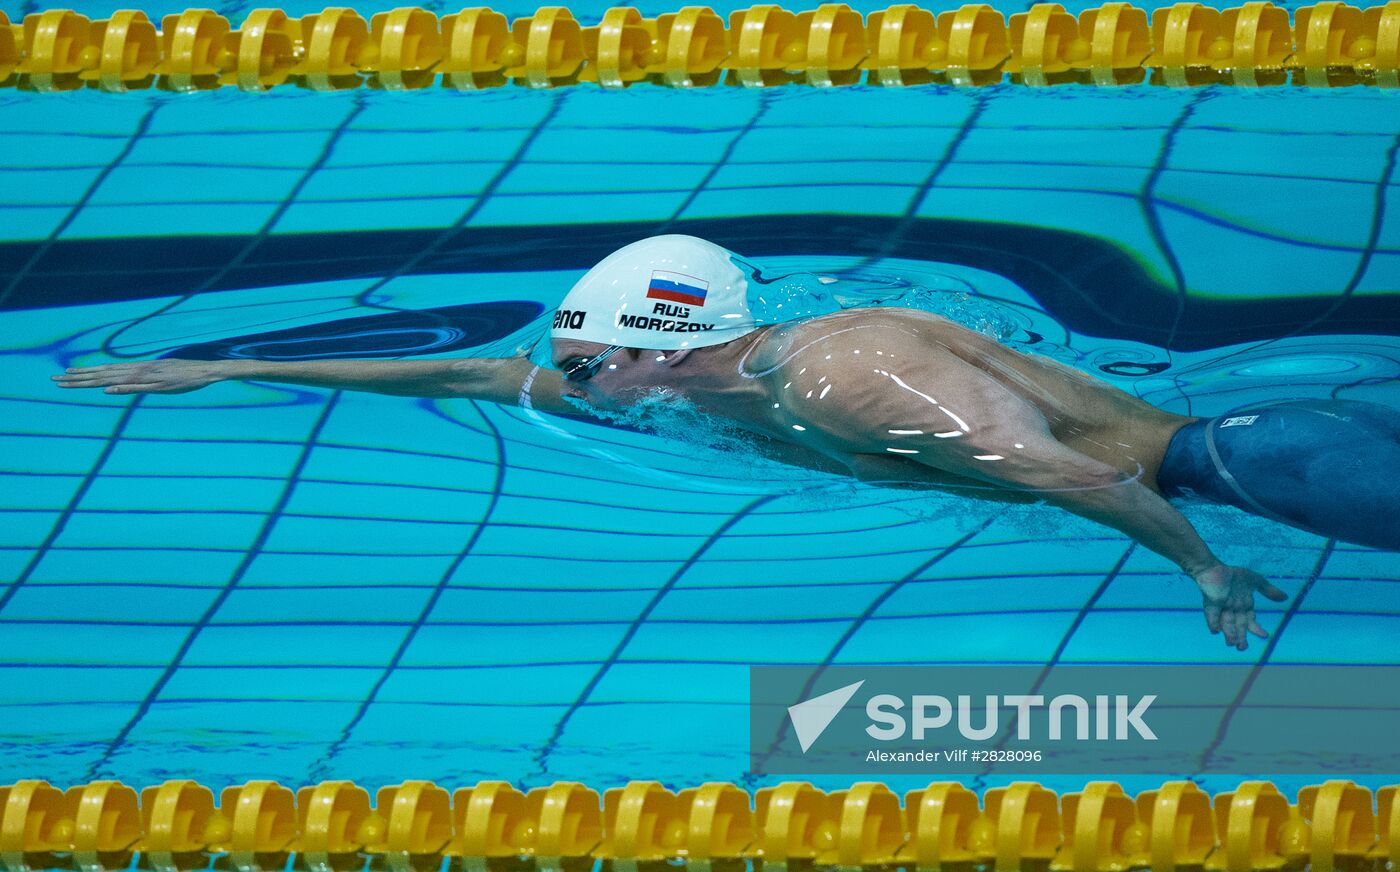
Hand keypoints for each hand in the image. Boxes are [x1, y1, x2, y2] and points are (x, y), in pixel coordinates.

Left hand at [52, 359, 226, 394]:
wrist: (206, 370)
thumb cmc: (185, 373)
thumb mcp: (159, 374)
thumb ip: (142, 378)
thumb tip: (129, 381)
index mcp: (138, 368)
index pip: (105, 370)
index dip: (84, 373)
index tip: (65, 374)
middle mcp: (138, 370)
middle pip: (103, 374)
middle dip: (78, 377)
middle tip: (55, 379)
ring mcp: (148, 378)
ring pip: (114, 379)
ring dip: (91, 381)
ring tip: (70, 382)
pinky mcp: (159, 387)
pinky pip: (138, 388)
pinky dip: (122, 388)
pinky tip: (107, 390)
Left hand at [1193, 563, 1288, 650]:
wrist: (1214, 567)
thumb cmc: (1233, 575)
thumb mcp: (1255, 581)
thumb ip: (1268, 590)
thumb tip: (1285, 597)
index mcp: (1244, 607)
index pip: (1250, 621)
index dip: (1256, 629)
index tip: (1265, 635)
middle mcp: (1233, 609)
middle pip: (1238, 625)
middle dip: (1241, 636)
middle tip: (1242, 648)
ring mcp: (1221, 607)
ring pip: (1226, 622)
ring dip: (1229, 633)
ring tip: (1231, 643)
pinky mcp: (1211, 602)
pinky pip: (1212, 613)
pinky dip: (1213, 622)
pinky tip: (1215, 630)